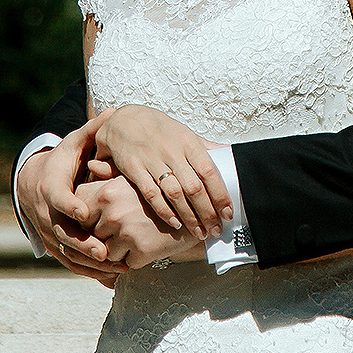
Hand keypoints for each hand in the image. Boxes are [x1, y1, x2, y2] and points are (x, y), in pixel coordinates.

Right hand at [15, 116, 126, 281]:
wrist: (33, 185)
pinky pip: (71, 263)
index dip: (69, 206)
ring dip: (89, 263)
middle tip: (104, 252)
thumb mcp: (74, 144)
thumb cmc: (62, 161)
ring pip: (67, 253)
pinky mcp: (55, 246)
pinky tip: (112, 279)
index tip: (84, 212)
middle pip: (62, 232)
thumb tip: (114, 111)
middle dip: (83, 244)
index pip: (58, 198)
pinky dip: (89, 272)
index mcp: (51, 187)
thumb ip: (93, 131)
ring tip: (115, 269)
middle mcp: (46, 213)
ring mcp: (49, 233)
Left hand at [80, 174, 202, 268]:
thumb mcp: (136, 173)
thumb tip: (90, 164)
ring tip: (136, 237)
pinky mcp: (142, 251)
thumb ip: (108, 172)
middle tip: (120, 230)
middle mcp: (113, 212)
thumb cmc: (162, 187)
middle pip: (90, 235)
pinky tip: (147, 245)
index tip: (96, 219)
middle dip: (102, 236)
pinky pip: (124, 264)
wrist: (200, 206)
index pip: (80, 212)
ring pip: (105, 253)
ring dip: (117, 250)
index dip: (86, 218)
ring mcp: (127, 233)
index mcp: (106, 192)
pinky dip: (134, 259)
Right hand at [93, 104, 231, 240]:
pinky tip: (175, 223)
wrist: (124, 120)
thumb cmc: (158, 129)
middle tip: (216, 230)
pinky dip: (164, 211)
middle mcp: (172, 151)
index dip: (220, 195)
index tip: (228, 213)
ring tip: (199, 232)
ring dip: (189, 216)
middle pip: (194, 187)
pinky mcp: (135, 169)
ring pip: (175, 193)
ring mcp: (153, 160)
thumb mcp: (184, 133)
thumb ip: (205, 148)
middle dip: (207, 212)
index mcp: (188, 142)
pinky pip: (152, 194)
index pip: (209, 172)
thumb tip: (228, 156)